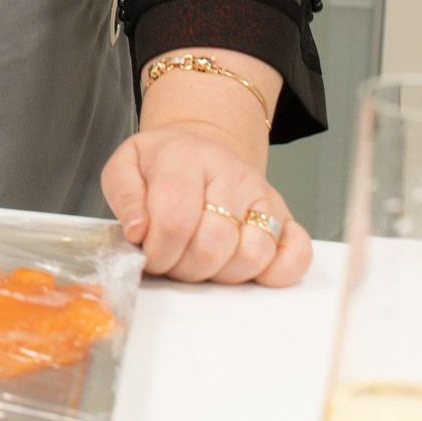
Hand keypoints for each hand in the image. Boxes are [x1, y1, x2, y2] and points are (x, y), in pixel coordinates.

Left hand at [100, 121, 313, 285]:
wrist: (199, 146)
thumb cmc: (161, 164)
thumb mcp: (125, 166)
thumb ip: (124, 197)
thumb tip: (138, 231)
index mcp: (185, 159)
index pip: (175, 222)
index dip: (158, 252)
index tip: (149, 255)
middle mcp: (230, 174)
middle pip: (212, 246)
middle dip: (184, 268)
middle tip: (172, 260)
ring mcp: (262, 195)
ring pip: (252, 255)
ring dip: (221, 275)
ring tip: (201, 261)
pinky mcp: (285, 215)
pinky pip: (297, 255)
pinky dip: (275, 273)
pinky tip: (243, 267)